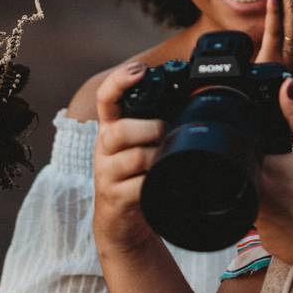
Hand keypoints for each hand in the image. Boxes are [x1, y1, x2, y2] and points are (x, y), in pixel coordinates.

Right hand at [92, 61, 166, 253]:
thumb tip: (188, 98)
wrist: (121, 222)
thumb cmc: (135, 176)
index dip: (120, 80)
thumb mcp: (138, 145)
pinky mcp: (116, 198)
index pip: (106, 98)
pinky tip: (160, 181)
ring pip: (133, 157)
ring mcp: (107, 174)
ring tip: (165, 159)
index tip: (140, 70)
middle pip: (119, 130)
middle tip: (165, 132)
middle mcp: (104, 149)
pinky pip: (138, 186)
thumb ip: (153, 123)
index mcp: (111, 129)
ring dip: (156, 156)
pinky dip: (154, 182)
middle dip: (148, 128)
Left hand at [255, 79, 292, 274]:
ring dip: (269, 199)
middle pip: (245, 181)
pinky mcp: (272, 248)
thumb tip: (285, 86)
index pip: (242, 155)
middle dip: (263, 174)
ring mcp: (263, 230)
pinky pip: (268, 230)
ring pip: (255, 205)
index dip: (256, 152)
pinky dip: (280, 223)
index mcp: (263, 173)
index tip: (276, 154)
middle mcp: (256, 204)